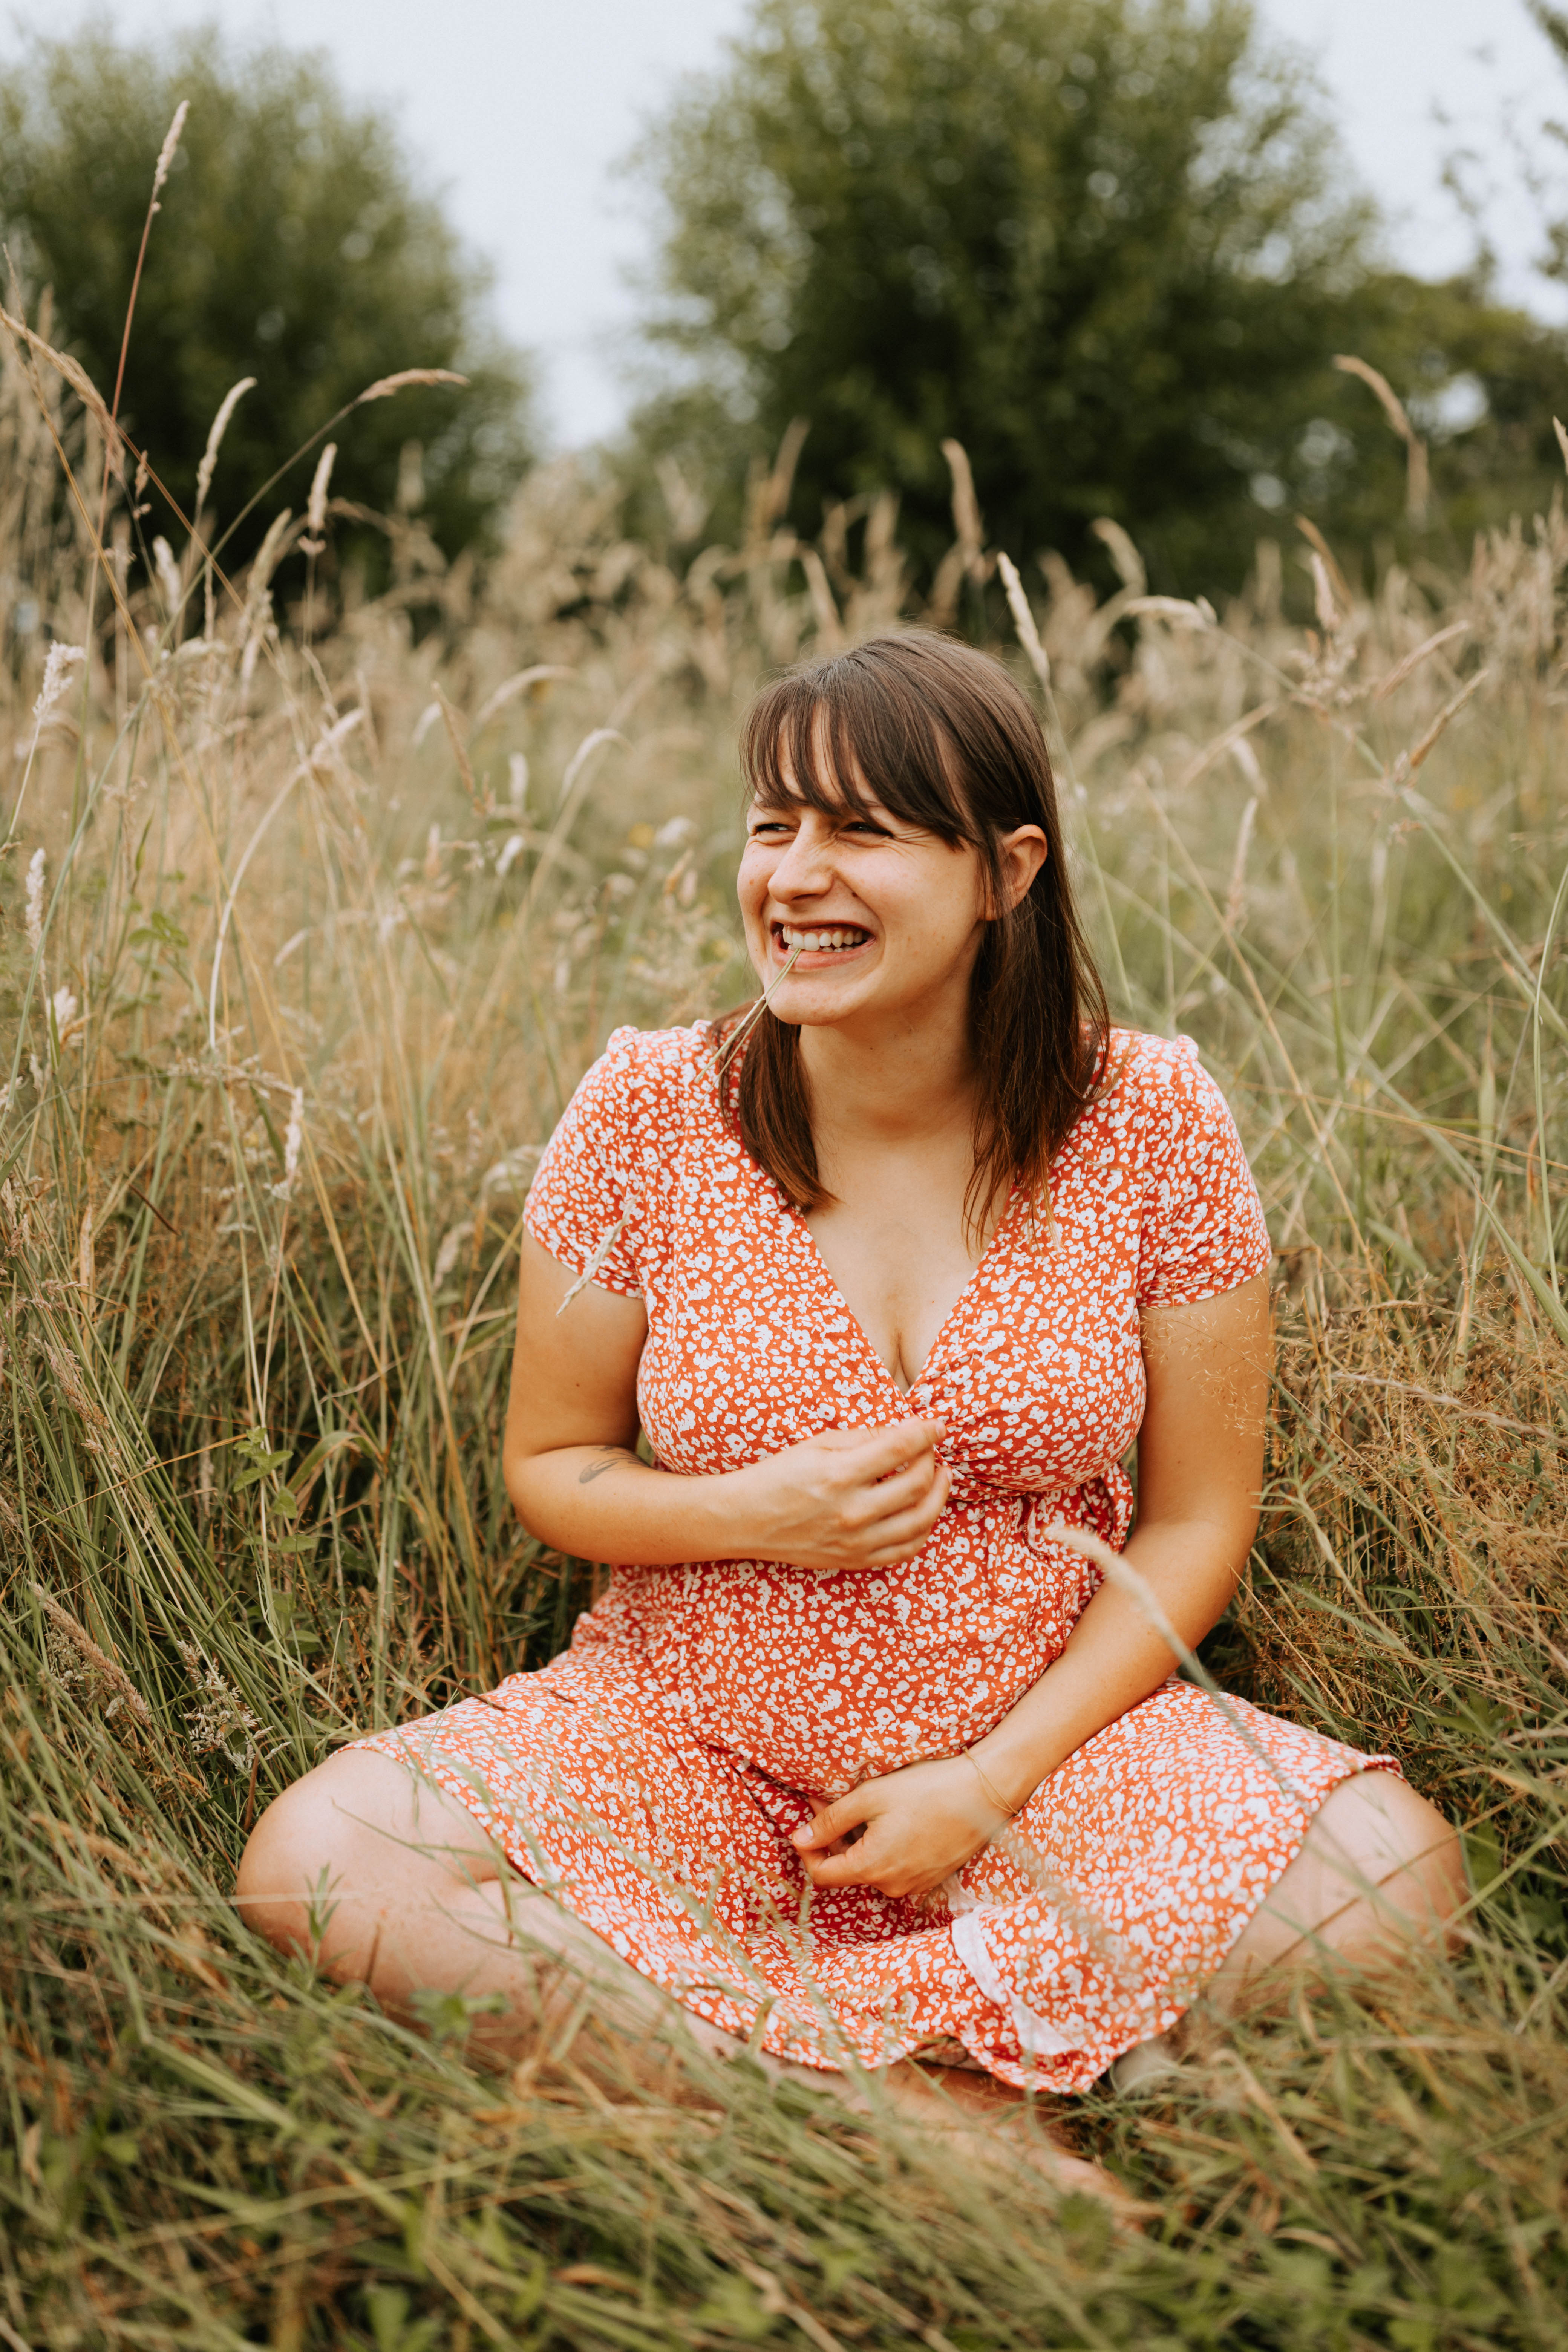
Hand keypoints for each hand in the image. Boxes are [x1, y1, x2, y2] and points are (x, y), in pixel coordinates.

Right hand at [732, 1419, 949, 1573]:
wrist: (745, 1520)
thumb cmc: (779, 1475)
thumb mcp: (817, 1444)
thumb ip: (865, 1438)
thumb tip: (906, 1432)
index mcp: (839, 1474)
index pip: (900, 1448)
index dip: (927, 1433)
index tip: (938, 1425)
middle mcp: (851, 1511)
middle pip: (917, 1484)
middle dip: (933, 1461)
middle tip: (932, 1450)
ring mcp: (855, 1540)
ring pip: (920, 1520)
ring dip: (938, 1495)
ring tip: (940, 1478)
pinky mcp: (855, 1560)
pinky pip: (905, 1549)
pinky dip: (923, 1529)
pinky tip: (924, 1511)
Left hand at [790, 1754, 1010, 1899]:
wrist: (984, 1793)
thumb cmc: (926, 1790)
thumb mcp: (870, 1797)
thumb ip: (830, 1821)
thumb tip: (799, 1839)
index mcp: (872, 1868)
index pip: (822, 1875)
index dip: (807, 1851)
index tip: (806, 1822)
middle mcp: (892, 1886)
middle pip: (848, 1870)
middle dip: (834, 1838)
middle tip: (831, 1800)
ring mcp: (915, 1884)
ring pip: (872, 1868)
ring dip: (860, 1841)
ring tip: (865, 1806)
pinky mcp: (932, 1877)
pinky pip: (896, 1867)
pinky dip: (885, 1847)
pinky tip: (893, 1819)